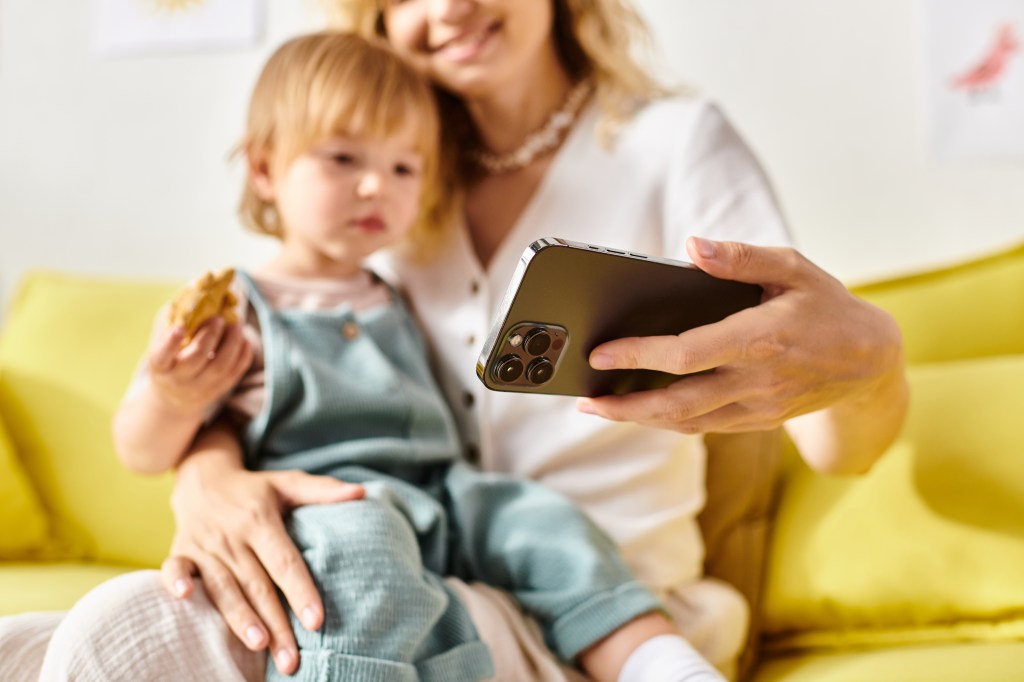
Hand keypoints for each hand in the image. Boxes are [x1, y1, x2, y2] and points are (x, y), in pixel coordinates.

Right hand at [148, 317, 251, 414]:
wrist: (173, 399)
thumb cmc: (168, 359)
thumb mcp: (161, 344)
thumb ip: (172, 320)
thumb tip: (194, 289)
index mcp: (160, 366)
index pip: (162, 355)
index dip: (171, 342)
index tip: (181, 327)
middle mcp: (178, 379)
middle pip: (196, 358)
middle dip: (210, 336)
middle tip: (219, 318)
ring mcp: (199, 388)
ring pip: (219, 367)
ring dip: (231, 344)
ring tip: (237, 325)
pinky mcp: (217, 391)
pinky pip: (233, 375)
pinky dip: (242, 357)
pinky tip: (245, 341)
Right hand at [160, 430, 364, 674]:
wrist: (202, 478)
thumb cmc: (255, 489)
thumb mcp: (288, 483)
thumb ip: (323, 491)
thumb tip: (362, 492)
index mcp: (260, 519)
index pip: (285, 561)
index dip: (300, 591)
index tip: (317, 621)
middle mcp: (232, 535)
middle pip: (257, 585)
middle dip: (275, 623)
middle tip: (292, 657)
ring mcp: (205, 546)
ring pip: (223, 587)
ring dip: (239, 618)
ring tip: (259, 646)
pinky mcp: (181, 551)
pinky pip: (175, 568)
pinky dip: (175, 582)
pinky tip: (185, 600)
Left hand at [578, 237, 905, 470]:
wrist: (871, 362)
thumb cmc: (827, 306)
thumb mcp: (794, 268)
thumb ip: (742, 257)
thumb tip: (692, 247)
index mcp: (762, 339)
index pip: (687, 353)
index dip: (639, 354)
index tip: (601, 350)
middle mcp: (757, 381)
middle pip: (678, 403)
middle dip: (626, 406)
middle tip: (584, 399)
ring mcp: (758, 408)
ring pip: (687, 422)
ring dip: (639, 418)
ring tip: (599, 406)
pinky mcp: (758, 422)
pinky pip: (704, 425)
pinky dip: (668, 420)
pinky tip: (640, 410)